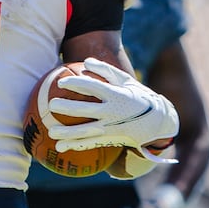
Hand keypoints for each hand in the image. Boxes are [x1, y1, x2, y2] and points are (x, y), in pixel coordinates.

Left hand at [48, 58, 179, 152]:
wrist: (158, 122)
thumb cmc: (138, 97)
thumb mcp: (126, 80)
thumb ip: (106, 70)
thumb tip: (86, 61)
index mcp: (116, 95)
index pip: (93, 87)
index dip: (76, 84)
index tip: (61, 82)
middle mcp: (113, 112)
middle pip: (86, 110)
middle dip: (67, 108)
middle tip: (52, 105)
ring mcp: (111, 127)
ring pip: (86, 131)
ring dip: (67, 133)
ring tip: (51, 132)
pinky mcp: (111, 139)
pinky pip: (90, 143)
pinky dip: (75, 145)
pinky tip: (60, 147)